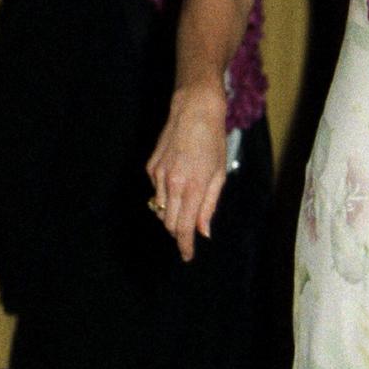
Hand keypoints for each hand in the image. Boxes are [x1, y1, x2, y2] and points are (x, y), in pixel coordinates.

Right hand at [146, 82, 228, 264]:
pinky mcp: (150, 167)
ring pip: (161, 208)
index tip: (187, 256)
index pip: (184, 228)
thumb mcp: (218, 175)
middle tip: (188, 236)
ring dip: (172, 214)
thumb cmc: (212, 142)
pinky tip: (179, 179)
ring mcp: (158, 176)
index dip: (185, 245)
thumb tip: (203, 232)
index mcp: (192, 188)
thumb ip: (209, 206)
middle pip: (169, 223)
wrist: (194, 112)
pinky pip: (157, 191)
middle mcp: (172, 184)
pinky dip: (167, 194)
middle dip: (178, 233)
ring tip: (186, 202)